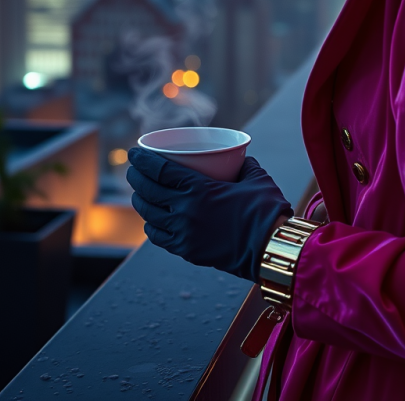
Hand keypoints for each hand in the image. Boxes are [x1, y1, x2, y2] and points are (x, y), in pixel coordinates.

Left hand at [126, 148, 292, 281]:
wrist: (270, 249)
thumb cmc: (266, 211)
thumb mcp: (256, 178)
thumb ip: (244, 164)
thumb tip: (240, 159)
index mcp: (199, 189)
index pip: (160, 171)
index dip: (143, 160)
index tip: (133, 153)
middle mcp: (185, 211)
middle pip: (148, 191)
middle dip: (136, 178)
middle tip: (134, 170)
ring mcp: (184, 233)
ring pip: (149, 215)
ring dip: (141, 202)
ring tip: (141, 193)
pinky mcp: (187, 251)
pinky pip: (159, 237)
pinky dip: (152, 225)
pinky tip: (154, 219)